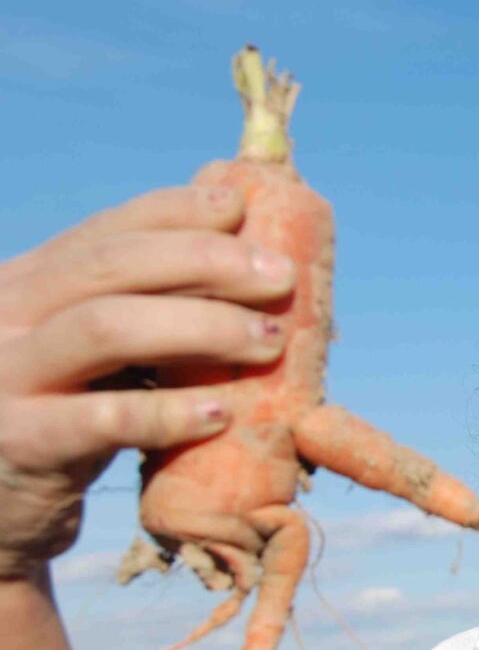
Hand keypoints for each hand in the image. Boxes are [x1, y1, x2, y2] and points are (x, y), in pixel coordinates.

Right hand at [0, 185, 295, 578]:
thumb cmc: (61, 422)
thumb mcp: (87, 358)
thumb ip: (135, 315)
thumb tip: (241, 276)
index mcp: (28, 283)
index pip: (106, 231)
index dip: (176, 213)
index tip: (241, 208)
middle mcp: (7, 314)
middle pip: (111, 266)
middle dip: (207, 262)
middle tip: (280, 278)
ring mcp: (6, 375)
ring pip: (107, 327)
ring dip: (202, 327)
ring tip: (270, 340)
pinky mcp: (21, 441)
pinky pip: (102, 420)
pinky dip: (167, 413)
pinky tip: (221, 413)